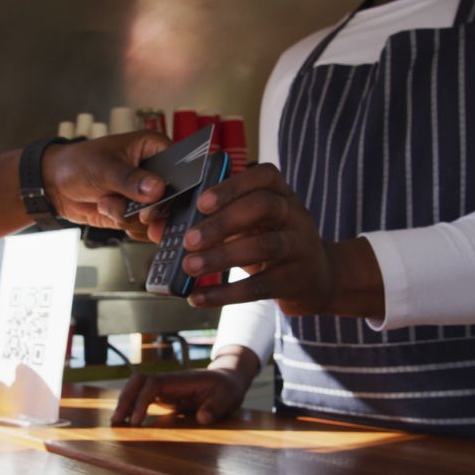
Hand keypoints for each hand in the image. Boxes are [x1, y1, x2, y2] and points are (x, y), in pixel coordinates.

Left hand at [43, 131, 170, 239]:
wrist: (56, 185)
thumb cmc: (78, 163)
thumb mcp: (104, 167)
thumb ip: (131, 179)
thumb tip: (156, 189)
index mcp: (155, 148)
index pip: (181, 168)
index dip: (175, 187)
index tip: (161, 199)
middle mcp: (156, 173)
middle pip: (173, 198)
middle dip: (150, 209)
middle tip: (138, 212)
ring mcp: (147, 196)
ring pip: (157, 218)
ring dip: (129, 216)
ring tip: (107, 201)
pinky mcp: (138, 213)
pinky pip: (144, 228)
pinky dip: (126, 225)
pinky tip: (109, 210)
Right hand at [111, 347, 258, 425]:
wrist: (228, 380)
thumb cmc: (227, 389)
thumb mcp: (228, 397)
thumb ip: (216, 407)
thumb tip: (203, 418)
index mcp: (182, 379)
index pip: (154, 384)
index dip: (142, 400)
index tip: (135, 421)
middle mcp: (170, 380)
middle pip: (139, 380)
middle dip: (125, 398)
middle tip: (116, 421)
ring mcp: (166, 386)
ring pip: (138, 386)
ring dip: (125, 401)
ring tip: (117, 422)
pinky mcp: (165, 394)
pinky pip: (143, 396)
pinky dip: (132, 405)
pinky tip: (127, 420)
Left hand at [174, 163, 334, 314]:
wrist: (317, 278)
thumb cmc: (270, 242)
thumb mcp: (248, 226)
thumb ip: (207, 222)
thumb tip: (157, 229)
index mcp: (281, 193)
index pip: (264, 176)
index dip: (232, 186)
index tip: (202, 202)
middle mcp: (295, 214)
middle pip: (263, 207)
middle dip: (222, 222)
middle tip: (188, 240)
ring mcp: (300, 246)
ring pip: (263, 246)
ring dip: (222, 257)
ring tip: (189, 267)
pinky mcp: (297, 279)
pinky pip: (261, 285)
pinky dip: (226, 293)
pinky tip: (198, 297)